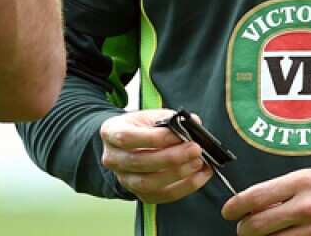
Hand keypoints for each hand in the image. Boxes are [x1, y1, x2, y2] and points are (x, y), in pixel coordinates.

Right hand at [99, 109, 213, 203]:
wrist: (128, 145)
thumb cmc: (140, 128)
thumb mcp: (149, 116)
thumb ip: (170, 118)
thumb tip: (194, 123)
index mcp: (111, 132)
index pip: (128, 138)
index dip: (155, 138)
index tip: (180, 134)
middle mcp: (113, 159)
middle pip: (139, 162)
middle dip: (171, 157)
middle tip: (195, 149)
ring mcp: (124, 179)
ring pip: (149, 183)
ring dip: (178, 174)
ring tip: (198, 163)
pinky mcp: (139, 194)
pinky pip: (162, 195)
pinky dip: (185, 187)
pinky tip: (199, 176)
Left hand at [222, 168, 310, 235]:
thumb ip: (283, 189)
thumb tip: (254, 204)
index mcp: (301, 182)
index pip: (256, 196)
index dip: (235, 206)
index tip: (228, 211)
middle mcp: (306, 207)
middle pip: (257, 225)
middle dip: (243, 229)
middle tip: (243, 228)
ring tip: (262, 235)